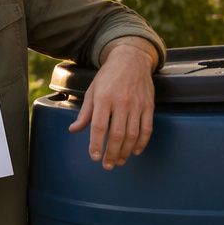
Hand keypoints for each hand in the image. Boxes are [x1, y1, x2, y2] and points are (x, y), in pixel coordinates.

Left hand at [68, 37, 156, 170]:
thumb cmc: (108, 76)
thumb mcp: (92, 91)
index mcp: (104, 98)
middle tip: (108, 165)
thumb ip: (85, 113)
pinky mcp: (149, 105)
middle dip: (112, 153)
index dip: (96, 144)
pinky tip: (135, 151)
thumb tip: (74, 130)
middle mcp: (121, 102)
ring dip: (126, 151)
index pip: (99, 126)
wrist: (131, 59)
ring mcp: (137, 104)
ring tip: (120, 161)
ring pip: (132, 134)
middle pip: (117, 134)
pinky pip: (147, 128)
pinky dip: (142, 142)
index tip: (94, 157)